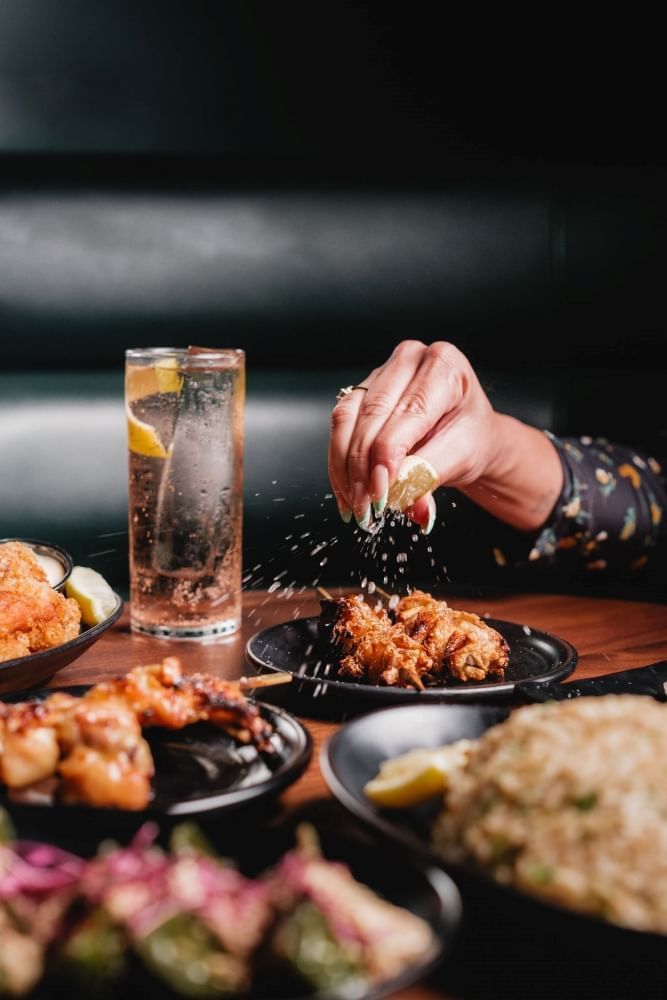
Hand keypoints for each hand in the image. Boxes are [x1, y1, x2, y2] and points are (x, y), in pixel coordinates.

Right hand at [328, 340, 562, 532]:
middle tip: (366, 506)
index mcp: (444, 364)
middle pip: (372, 413)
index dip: (389, 455)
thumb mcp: (462, 456)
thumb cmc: (470, 438)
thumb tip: (402, 499)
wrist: (467, 436)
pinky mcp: (360, 391)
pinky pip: (339, 425)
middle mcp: (409, 359)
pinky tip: (346, 491)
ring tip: (355, 504)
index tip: (382, 493)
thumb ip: (429, 473)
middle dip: (364, 467)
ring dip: (345, 467)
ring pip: (346, 418)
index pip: (408, 412)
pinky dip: (339, 463)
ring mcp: (381, 372)